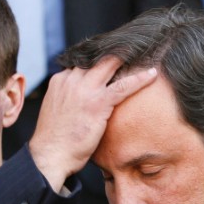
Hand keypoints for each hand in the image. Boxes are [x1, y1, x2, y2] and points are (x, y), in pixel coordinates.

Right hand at [29, 56, 156, 191]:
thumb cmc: (57, 141)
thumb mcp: (60, 112)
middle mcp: (71, 80)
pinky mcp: (97, 103)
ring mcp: (84, 90)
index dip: (101, 59)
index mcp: (61, 81)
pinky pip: (123, 86)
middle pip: (98, 57)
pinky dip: (139, 79)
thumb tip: (86, 103)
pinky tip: (152, 73)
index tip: (117, 57)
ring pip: (110, 65)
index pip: (84, 62)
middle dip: (117, 51)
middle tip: (135, 46)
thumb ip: (72, 100)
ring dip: (129, 58)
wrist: (50, 156)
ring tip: (145, 52)